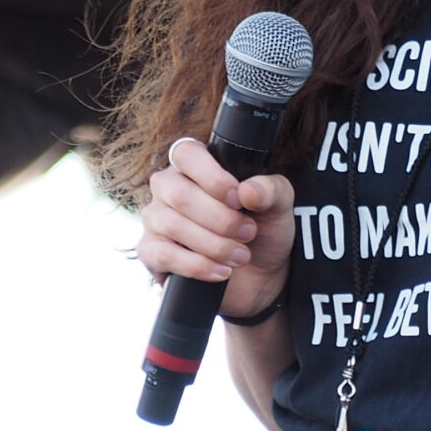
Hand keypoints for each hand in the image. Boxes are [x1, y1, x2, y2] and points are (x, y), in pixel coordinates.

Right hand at [135, 137, 295, 321]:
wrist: (258, 276)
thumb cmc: (262, 230)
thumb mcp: (278, 205)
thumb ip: (270, 189)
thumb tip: (247, 190)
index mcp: (195, 166)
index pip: (186, 153)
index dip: (213, 177)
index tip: (239, 199)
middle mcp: (169, 187)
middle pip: (180, 194)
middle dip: (221, 219)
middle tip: (248, 232)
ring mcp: (156, 219)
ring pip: (173, 225)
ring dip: (214, 245)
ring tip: (241, 256)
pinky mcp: (151, 252)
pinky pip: (164, 255)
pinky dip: (198, 265)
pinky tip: (222, 271)